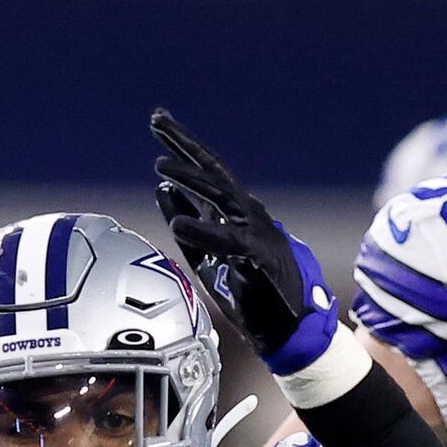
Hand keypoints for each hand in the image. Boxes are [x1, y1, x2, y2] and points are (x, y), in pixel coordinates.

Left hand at [150, 109, 339, 375]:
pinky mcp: (259, 257)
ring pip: (221, 197)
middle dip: (184, 145)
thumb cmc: (251, 293)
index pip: (205, 173)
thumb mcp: (208, 256)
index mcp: (233, 213)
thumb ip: (188, 225)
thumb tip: (162, 191)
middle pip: (213, 171)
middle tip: (157, 119)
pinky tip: (179, 224)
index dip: (181, 147)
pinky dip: (203, 232)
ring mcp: (255, 232)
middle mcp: (246, 214)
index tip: (158, 120)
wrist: (289, 327)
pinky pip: (228, 241)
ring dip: (191, 180)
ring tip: (161, 168)